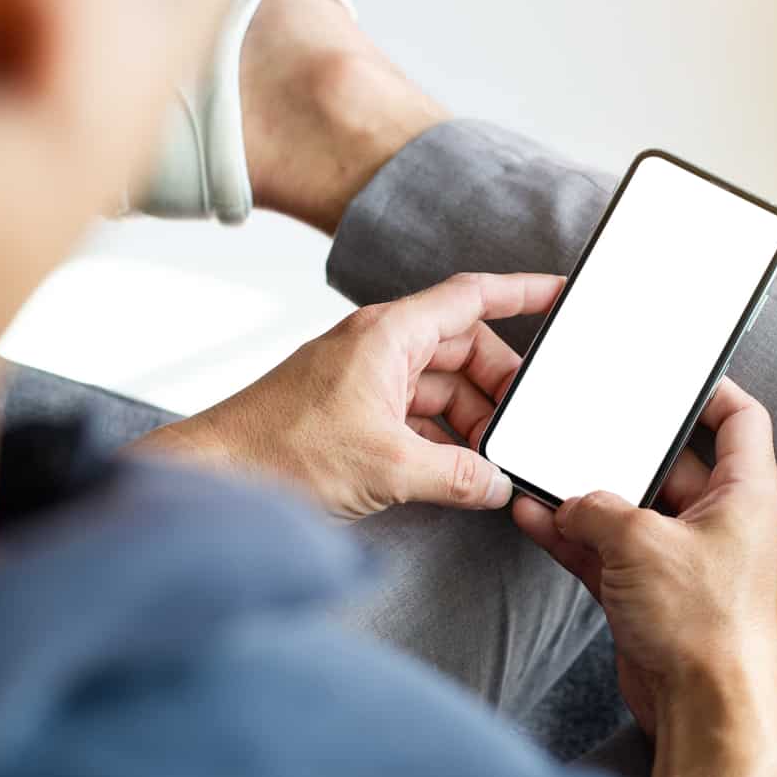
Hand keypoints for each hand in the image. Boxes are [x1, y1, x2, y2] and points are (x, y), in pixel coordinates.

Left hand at [138, 272, 562, 518]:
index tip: (562, 294)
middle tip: (525, 425)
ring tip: (491, 463)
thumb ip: (455, 476)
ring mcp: (364, 383)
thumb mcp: (386, 467)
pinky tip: (458, 476)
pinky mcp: (353, 417)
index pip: (470, 297)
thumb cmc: (278, 453)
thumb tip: (496, 485)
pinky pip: (416, 419)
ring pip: (440, 390)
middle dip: (498, 387)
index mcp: (388, 336)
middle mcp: (378, 349)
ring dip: (470, 423)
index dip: (522, 292)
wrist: (214, 480)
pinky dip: (442, 443)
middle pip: (462, 350)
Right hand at [511, 377, 776, 734]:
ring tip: (543, 472)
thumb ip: (599, 507)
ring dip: (588, 497)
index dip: (712, 388)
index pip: (741, 420)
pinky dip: (575, 537)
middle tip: (585, 421)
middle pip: (671, 463)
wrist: (706, 712)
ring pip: (630, 510)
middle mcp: (720, 523)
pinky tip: (536, 518)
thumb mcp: (641, 541)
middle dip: (623, 448)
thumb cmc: (706, 626)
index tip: (675, 371)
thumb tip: (574, 504)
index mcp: (747, 494)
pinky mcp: (652, 595)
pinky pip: (608, 551)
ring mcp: (684, 560)